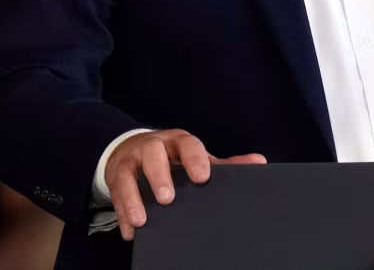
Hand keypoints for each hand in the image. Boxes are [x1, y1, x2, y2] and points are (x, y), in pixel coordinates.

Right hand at [104, 129, 264, 240]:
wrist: (133, 149)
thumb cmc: (172, 157)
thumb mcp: (196, 158)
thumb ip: (225, 164)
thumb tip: (259, 162)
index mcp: (177, 141)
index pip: (187, 144)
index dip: (194, 159)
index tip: (202, 177)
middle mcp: (152, 147)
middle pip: (153, 154)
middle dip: (159, 175)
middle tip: (168, 199)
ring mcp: (130, 162)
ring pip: (128, 175)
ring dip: (133, 198)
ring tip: (142, 220)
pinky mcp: (115, 179)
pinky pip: (115, 196)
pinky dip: (121, 215)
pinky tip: (130, 233)